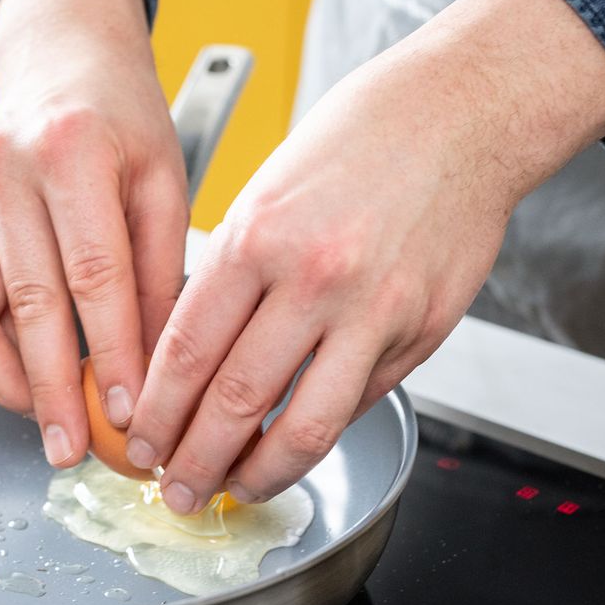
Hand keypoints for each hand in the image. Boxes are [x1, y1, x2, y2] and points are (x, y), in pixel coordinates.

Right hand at [0, 0, 187, 466]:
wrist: (59, 61)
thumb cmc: (121, 118)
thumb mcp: (164, 181)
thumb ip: (160, 271)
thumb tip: (155, 365)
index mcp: (72, 153)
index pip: (94, 277)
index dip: (112, 355)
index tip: (129, 413)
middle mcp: (5, 172)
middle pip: (29, 306)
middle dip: (55, 391)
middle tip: (77, 450)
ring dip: (10, 385)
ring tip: (47, 430)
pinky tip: (22, 388)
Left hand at [125, 0, 604, 513]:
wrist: (463, 113)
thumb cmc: (358, 142)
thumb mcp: (265, 192)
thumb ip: (230, 278)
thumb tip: (193, 362)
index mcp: (257, 238)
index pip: (186, 352)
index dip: (157, 413)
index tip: (141, 442)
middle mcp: (314, 278)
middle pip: (235, 402)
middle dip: (194, 460)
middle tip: (176, 490)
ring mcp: (374, 311)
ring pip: (304, 428)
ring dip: (260, 475)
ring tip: (235, 490)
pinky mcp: (421, 332)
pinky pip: (357, 404)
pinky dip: (318, 434)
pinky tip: (294, 448)